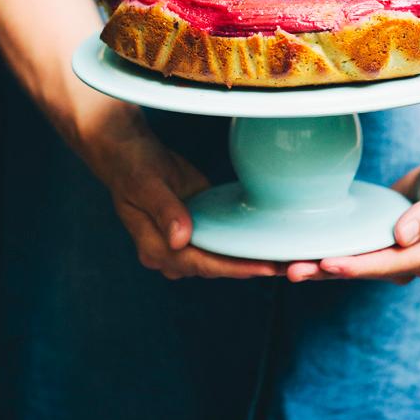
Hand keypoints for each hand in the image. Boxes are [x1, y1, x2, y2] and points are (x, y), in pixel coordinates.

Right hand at [91, 115, 281, 279]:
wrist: (129, 151)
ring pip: (222, 259)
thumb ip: (164, 210)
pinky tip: (270, 243)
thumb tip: (181, 238)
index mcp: (154, 248)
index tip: (262, 268)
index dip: (232, 267)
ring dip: (251, 260)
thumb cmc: (133, 166)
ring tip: (288, 260)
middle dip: (250, 269)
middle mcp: (170, 253)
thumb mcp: (146, 183)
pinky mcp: (198, 229)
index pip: (199, 264)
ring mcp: (185, 243)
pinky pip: (223, 243)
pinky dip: (244, 245)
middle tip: (290, 267)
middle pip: (215, 268)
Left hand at [287, 146, 419, 284]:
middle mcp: (407, 262)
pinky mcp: (379, 242)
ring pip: (352, 265)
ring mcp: (392, 254)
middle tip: (293, 271)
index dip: (357, 266)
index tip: (328, 264)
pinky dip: (327, 252)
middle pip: (363, 271)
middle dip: (328, 272)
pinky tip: (301, 252)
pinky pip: (352, 251)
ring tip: (287, 267)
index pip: (387, 265)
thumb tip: (402, 236)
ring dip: (321, 268)